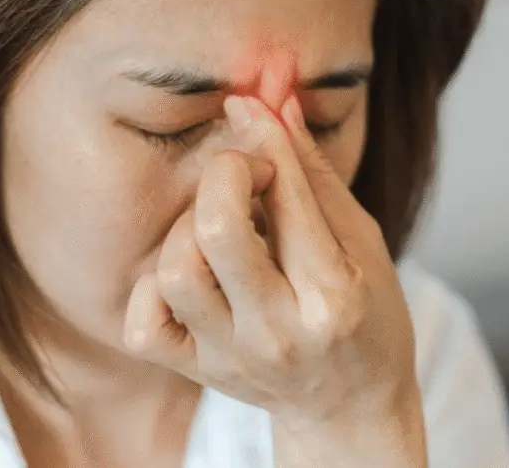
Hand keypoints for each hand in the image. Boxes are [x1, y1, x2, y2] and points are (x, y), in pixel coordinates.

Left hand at [123, 93, 425, 466]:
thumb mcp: (362, 241)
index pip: (288, 198)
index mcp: (333, 296)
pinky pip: (143, 320)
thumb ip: (314, 174)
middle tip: (244, 169)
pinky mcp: (197, 369)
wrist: (349, 406)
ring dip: (190, 224)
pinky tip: (191, 267)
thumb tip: (274, 101)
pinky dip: (155, 282)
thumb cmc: (366, 316)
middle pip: (218, 229)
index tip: (254, 103)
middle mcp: (277, 332)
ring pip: (174, 268)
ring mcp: (231, 356)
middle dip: (225, 172)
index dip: (266, 137)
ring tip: (222, 222)